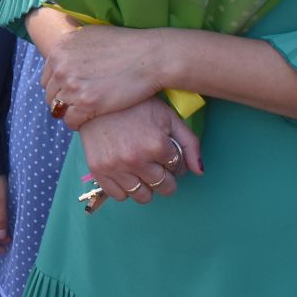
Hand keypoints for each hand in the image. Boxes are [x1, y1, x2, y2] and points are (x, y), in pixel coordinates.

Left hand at [38, 22, 165, 128]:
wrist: (151, 57)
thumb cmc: (127, 44)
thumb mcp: (91, 34)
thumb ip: (73, 46)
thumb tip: (64, 52)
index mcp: (60, 49)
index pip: (46, 76)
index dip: (58, 86)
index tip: (69, 92)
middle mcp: (61, 66)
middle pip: (50, 93)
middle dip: (62, 100)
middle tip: (76, 105)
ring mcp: (72, 85)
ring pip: (58, 108)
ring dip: (68, 112)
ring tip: (82, 114)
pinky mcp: (87, 103)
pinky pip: (70, 121)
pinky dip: (77, 123)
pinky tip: (87, 121)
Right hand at [77, 98, 201, 206]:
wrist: (96, 100)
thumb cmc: (135, 106)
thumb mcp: (168, 117)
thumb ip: (189, 143)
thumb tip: (200, 171)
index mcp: (156, 145)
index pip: (178, 169)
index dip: (175, 161)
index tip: (166, 153)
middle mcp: (136, 160)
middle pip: (164, 187)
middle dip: (165, 176)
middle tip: (156, 162)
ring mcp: (116, 167)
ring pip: (143, 196)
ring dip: (146, 186)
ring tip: (141, 170)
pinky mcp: (98, 170)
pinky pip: (120, 196)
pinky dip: (125, 188)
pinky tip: (125, 172)